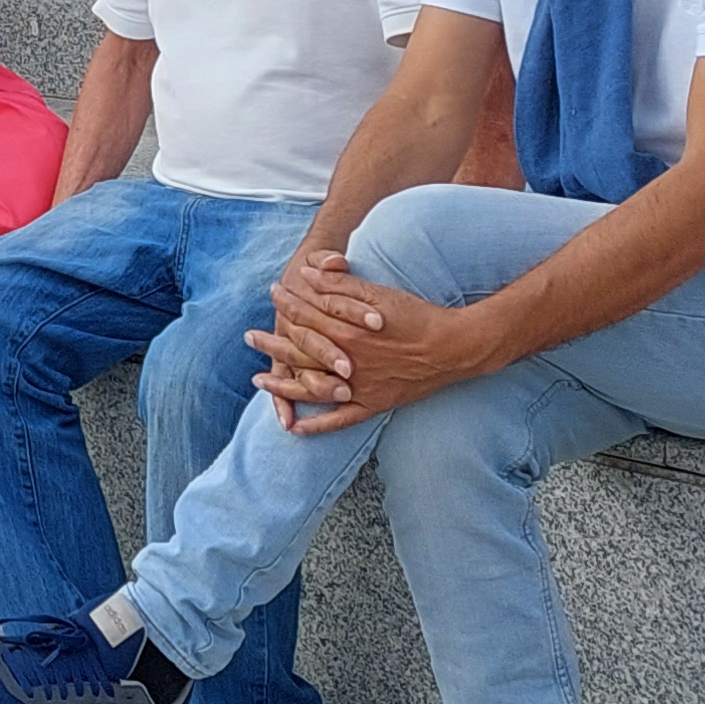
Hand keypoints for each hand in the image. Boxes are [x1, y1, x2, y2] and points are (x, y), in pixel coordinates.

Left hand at [248, 249, 498, 433]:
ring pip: (310, 387)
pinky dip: (316, 426)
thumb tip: (307, 274)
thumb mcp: (378, 293)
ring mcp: (359, 387)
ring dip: (282, 383)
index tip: (272, 294)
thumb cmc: (418, 316)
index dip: (286, 304)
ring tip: (259, 379)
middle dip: (272, 342)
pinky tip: (295, 428)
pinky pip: (339, 420)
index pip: (305, 317)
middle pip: (300, 352)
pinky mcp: (374, 405)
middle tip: (249, 336)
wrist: (455, 347)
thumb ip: (340, 286)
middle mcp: (348, 362)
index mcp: (347, 332)